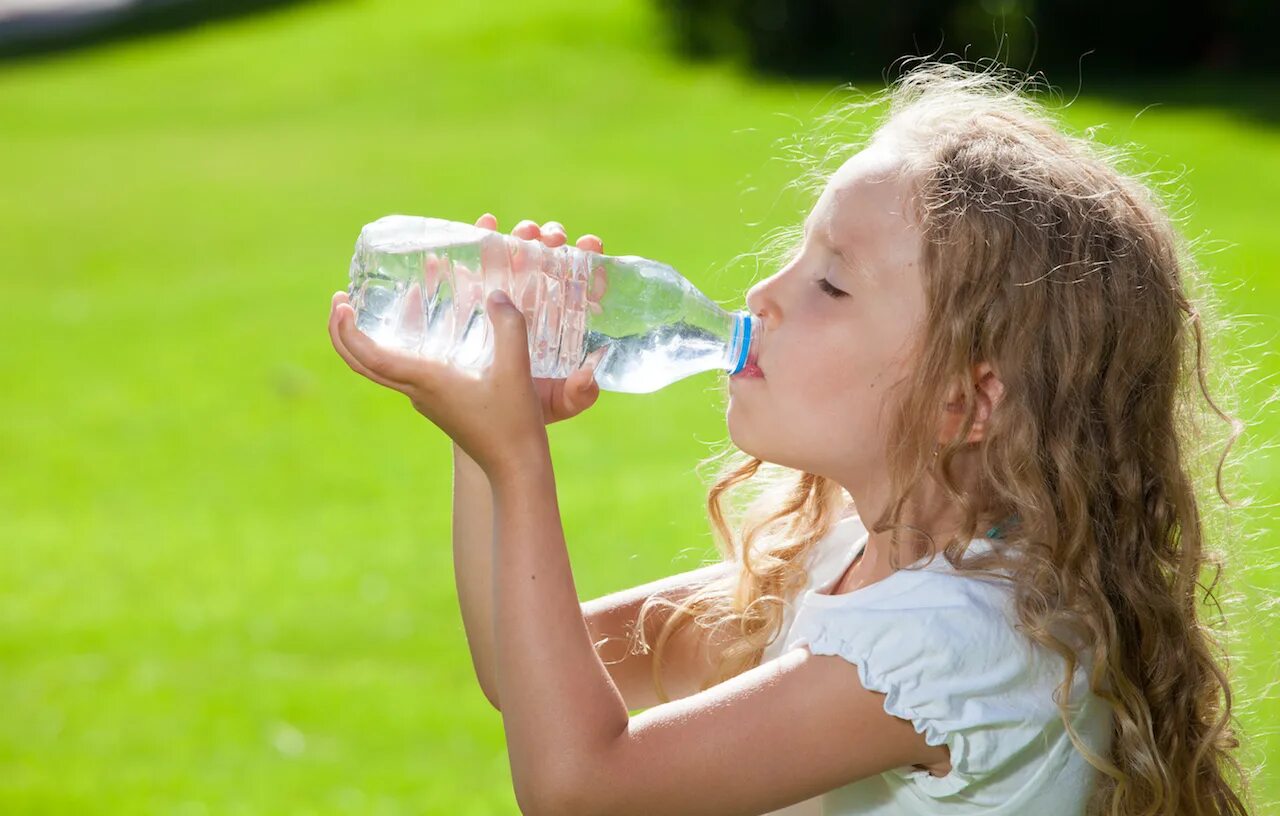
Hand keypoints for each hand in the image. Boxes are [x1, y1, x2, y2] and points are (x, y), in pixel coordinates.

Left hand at [330, 281, 549, 479]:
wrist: (515, 467)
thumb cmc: (513, 423)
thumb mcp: (516, 370)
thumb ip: (508, 328)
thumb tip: (497, 295)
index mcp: (425, 382)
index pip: (370, 357)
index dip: (348, 331)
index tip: (342, 303)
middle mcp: (417, 392)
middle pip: (361, 364)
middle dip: (342, 332)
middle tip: (339, 299)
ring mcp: (425, 400)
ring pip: (379, 368)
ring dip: (365, 339)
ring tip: (367, 308)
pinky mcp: (437, 403)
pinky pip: (402, 372)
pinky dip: (392, 348)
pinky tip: (414, 331)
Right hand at [475, 213, 604, 425]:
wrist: (486, 425)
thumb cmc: (528, 411)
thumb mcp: (559, 404)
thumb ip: (578, 394)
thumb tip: (588, 375)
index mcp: (562, 322)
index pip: (579, 283)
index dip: (588, 260)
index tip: (592, 244)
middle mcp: (534, 305)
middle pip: (546, 262)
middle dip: (550, 241)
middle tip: (550, 237)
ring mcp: (502, 300)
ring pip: (512, 258)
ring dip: (517, 237)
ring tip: (521, 232)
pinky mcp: (471, 302)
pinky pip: (472, 268)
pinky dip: (474, 244)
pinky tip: (480, 227)